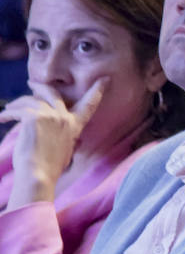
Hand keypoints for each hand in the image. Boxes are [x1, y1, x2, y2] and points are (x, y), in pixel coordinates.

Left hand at [0, 79, 104, 208]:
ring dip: (16, 105)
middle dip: (40, 86)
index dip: (97, 90)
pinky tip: (2, 119)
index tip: (104, 79)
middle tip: (31, 83)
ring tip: (7, 111)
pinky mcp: (33, 116)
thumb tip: (59, 133)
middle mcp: (64, 117)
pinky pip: (17, 110)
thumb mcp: (66, 149)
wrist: (38, 174)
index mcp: (75, 126)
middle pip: (53, 93)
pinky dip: (7, 114)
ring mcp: (49, 115)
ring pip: (30, 100)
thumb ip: (65, 136)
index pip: (89, 105)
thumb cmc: (49, 168)